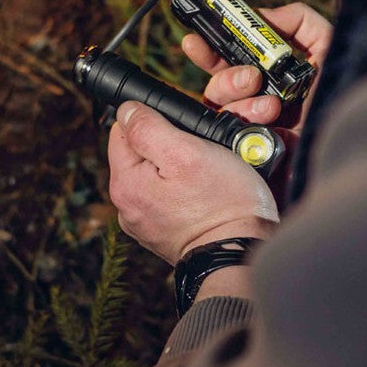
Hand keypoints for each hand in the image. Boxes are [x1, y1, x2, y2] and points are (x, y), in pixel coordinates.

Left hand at [107, 99, 278, 266]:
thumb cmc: (223, 205)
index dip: (153, 118)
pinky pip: (171, 198)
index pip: (123, 129)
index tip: (182, 128)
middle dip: (169, 144)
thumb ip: (149, 128)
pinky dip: (186, 191)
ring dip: (180, 167)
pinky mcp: (166, 233)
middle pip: (141, 153)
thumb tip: (127, 110)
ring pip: (158, 175)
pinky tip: (206, 194)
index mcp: (125, 184)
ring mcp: (147, 223)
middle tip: (202, 151)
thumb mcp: (186, 152)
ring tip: (208, 173)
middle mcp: (129, 206)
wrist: (244, 256)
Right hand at [180, 1, 332, 203]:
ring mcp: (247, 129)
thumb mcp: (330, 50)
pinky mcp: (244, 152)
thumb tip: (262, 15)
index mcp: (269, 79)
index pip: (229, 60)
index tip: (197, 39)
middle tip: (251, 79)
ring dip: (243, 102)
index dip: (211, 48)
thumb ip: (302, 22)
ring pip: (217, 107)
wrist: (345, 150)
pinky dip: (244, 124)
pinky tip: (270, 128)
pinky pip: (223, 133)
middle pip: (216, 83)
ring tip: (274, 108)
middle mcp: (255, 101)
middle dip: (225, 76)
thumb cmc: (341, 103)